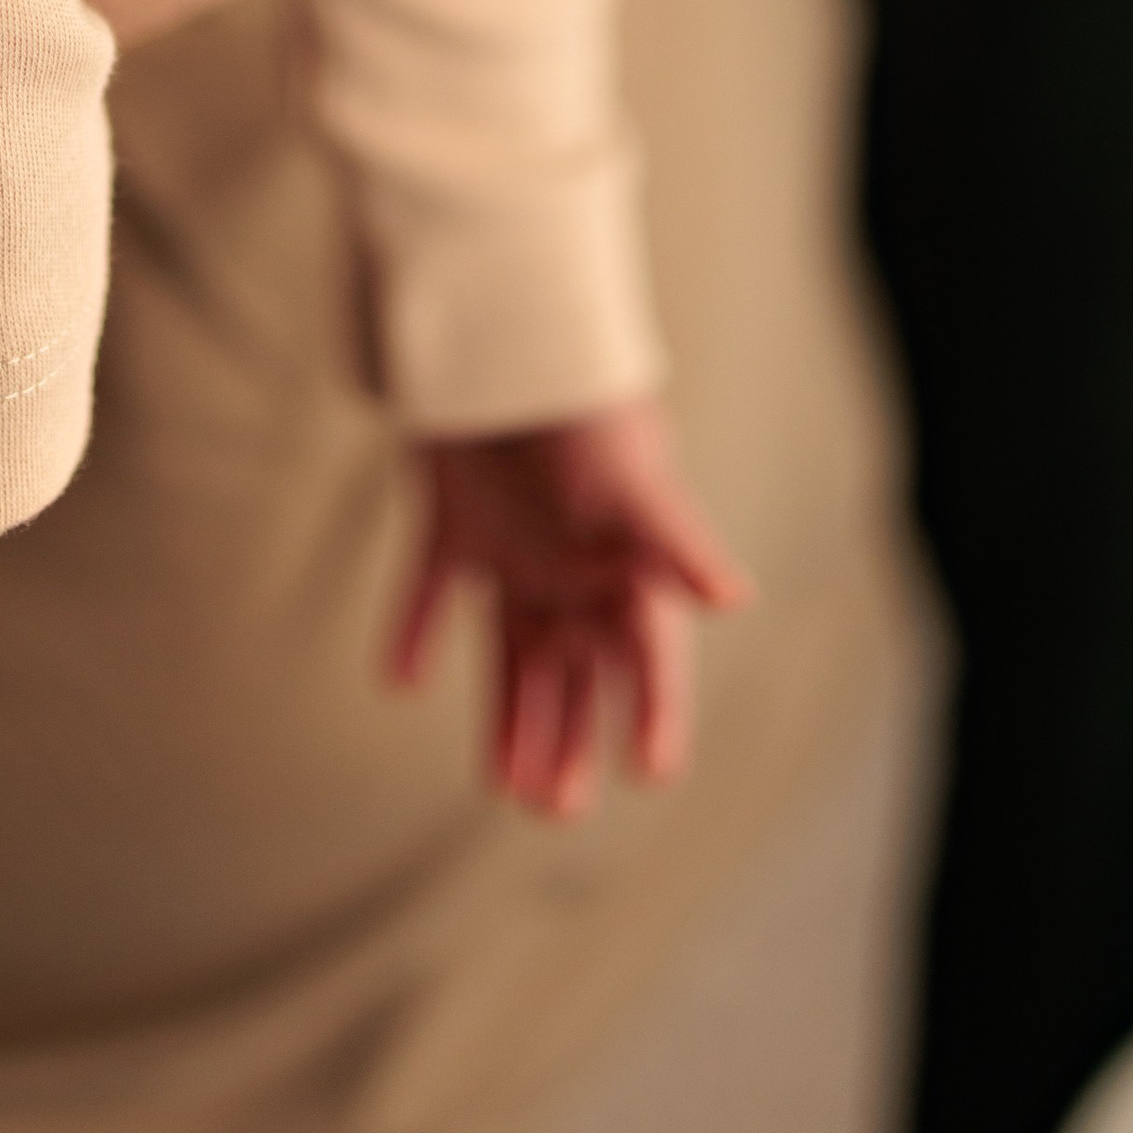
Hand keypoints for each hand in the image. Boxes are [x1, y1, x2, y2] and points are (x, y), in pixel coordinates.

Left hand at [392, 398, 753, 817]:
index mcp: (621, 560)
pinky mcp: (451, 517)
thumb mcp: (633, 474)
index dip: (653, 711)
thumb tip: (735, 600)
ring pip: (511, 651)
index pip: (647, 655)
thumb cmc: (581, 400)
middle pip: (576, 670)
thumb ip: (677, 539)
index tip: (652, 771)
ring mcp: (510, 542)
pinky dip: (411, 631)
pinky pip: (429, 587)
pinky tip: (398, 679)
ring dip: (507, 715)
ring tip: (503, 788)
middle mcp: (570, 563)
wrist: (502, 322)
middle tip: (559, 809)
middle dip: (572, 737)